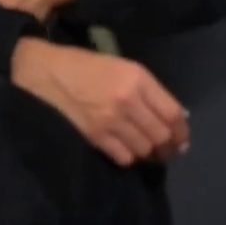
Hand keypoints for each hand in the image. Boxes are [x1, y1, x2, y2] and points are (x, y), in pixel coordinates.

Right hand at [9, 37, 189, 165]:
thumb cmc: (84, 66)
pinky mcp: (94, 136)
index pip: (173, 113)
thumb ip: (147, 90)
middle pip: (161, 134)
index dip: (182, 131)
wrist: (43, 72)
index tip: (182, 140)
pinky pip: (123, 157)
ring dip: (148, 154)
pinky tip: (126, 153)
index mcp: (138, 78)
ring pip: (144, 148)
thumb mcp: (122, 68)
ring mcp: (110, 120)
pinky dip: (128, 158)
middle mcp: (128, 100)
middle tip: (167, 152)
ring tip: (147, 153)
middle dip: (167, 147)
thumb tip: (172, 117)